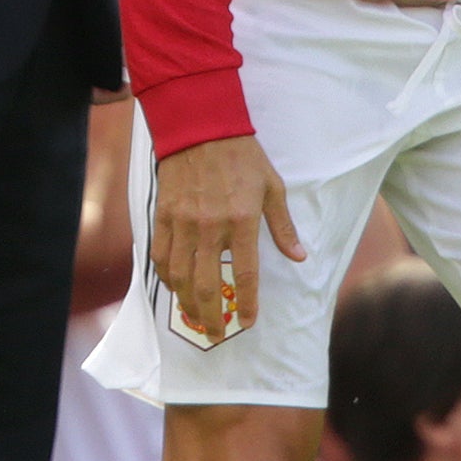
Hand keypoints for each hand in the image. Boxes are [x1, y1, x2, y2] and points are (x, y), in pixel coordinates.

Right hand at [152, 132, 304, 339]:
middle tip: (216, 335)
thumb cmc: (242, 156)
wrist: (201, 126)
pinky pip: (160, 256)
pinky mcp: (163, 216)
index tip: (248, 323)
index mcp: (241, 221)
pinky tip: (175, 288)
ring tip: (195, 319)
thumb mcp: (272, 187)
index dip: (247, 304)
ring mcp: (183, 223)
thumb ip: (282, 226)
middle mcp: (210, 227)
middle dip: (211, 317)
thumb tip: (299, 257)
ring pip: (180, 277)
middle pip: (206, 286)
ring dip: (187, 304)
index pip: (244, 275)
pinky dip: (167, 278)